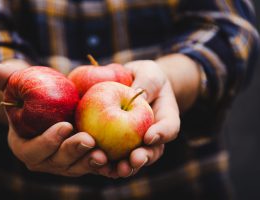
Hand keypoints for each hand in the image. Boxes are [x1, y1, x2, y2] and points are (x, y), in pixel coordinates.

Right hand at [0, 62, 108, 176]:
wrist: (54, 103)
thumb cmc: (35, 93)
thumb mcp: (22, 84)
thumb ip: (10, 79)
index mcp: (25, 146)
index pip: (32, 150)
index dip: (47, 141)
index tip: (64, 125)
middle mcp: (45, 160)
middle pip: (57, 163)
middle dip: (72, 152)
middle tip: (88, 139)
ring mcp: (65, 163)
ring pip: (77, 168)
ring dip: (89, 162)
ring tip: (103, 154)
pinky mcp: (82, 160)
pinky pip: (92, 165)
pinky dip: (103, 164)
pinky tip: (116, 158)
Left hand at [107, 60, 180, 177]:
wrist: (133, 84)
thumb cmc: (145, 76)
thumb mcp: (149, 72)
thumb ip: (146, 83)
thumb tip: (138, 96)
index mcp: (165, 118)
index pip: (169, 127)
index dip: (162, 134)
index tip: (150, 136)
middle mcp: (153, 135)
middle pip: (152, 151)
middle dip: (143, 158)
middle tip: (134, 160)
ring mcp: (136, 143)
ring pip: (133, 160)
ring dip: (125, 167)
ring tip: (115, 169)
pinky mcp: (117, 145)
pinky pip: (113, 156)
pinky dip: (107, 162)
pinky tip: (96, 163)